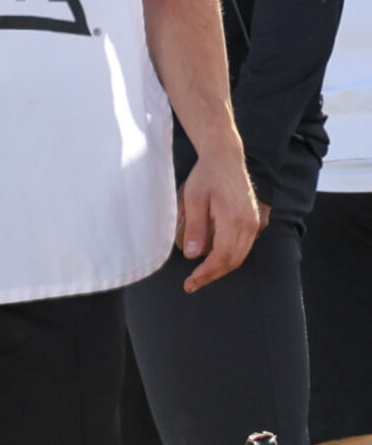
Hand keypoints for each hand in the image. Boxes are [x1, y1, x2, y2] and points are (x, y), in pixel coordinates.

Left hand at [177, 152, 262, 292]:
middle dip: (212, 275)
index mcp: (234, 218)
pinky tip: (212, 261)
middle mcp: (249, 223)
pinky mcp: (253, 221)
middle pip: (233, 260)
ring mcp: (254, 223)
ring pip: (239, 256)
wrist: (226, 159)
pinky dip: (228, 258)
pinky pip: (243, 247)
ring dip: (220, 269)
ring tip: (199, 277)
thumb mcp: (193, 199)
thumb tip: (191, 255)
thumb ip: (194, 227)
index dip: (206, 273)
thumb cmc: (206, 177)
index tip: (190, 282)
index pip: (222, 256)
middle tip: (192, 285)